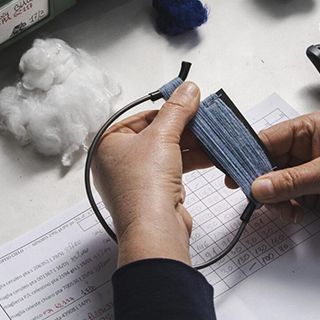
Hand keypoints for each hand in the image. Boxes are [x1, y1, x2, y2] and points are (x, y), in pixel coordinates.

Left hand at [92, 82, 214, 266]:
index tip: (189, 103)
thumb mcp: (163, 136)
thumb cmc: (144, 187)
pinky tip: (209, 156)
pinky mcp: (152, 194)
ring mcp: (134, 180)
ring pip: (166, 153)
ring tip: (213, 137)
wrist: (155, 230)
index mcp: (107, 144)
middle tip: (205, 119)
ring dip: (191, 145)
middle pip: (155, 135)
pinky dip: (190, 162)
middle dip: (183, 128)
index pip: (140, 116)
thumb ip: (177, 109)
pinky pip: (172, 170)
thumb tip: (187, 89)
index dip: (167, 110)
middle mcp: (117, 162)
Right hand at [246, 111, 319, 261]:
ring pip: (273, 184)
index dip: (247, 155)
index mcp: (310, 128)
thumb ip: (291, 181)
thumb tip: (257, 186)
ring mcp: (309, 172)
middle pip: (266, 163)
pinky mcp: (313, 194)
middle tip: (252, 197)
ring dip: (274, 200)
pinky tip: (295, 215)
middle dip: (259, 181)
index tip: (231, 171)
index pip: (267, 138)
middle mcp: (306, 148)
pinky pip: (285, 200)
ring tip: (286, 210)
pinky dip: (284, 209)